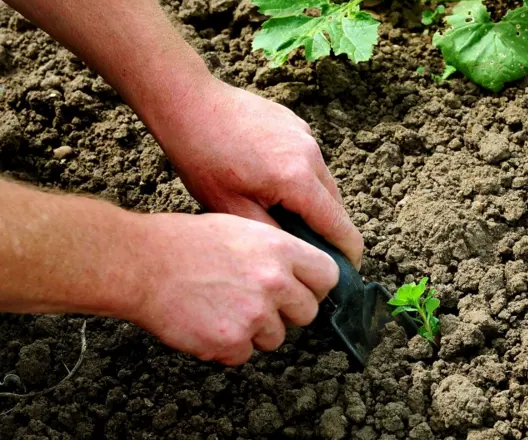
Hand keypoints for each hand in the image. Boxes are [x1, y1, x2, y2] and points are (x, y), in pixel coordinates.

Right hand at [132, 212, 339, 365]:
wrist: (143, 264)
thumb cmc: (186, 242)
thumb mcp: (241, 229)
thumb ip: (276, 251)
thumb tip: (298, 272)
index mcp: (280, 249)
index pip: (328, 275)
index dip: (317, 285)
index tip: (307, 289)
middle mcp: (274, 282)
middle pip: (307, 312)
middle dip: (287, 312)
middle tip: (259, 302)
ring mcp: (254, 314)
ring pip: (276, 338)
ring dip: (256, 330)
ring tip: (226, 308)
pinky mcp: (231, 341)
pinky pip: (244, 354)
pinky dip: (230, 346)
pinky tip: (211, 322)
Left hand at [151, 78, 363, 268]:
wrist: (190, 104)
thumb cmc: (202, 157)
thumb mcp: (230, 208)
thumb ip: (271, 234)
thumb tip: (297, 251)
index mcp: (297, 179)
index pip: (339, 226)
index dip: (347, 252)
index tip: (346, 270)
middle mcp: (311, 154)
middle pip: (336, 204)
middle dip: (327, 229)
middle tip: (302, 246)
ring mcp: (306, 135)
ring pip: (324, 182)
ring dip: (313, 201)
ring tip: (280, 211)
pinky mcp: (297, 124)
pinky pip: (310, 160)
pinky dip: (302, 176)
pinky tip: (270, 179)